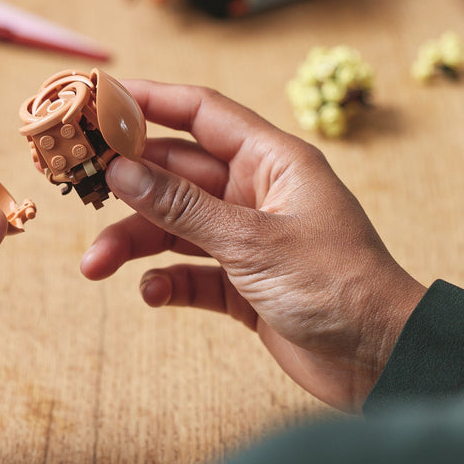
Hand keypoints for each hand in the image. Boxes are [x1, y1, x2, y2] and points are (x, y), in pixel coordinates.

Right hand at [82, 82, 425, 411]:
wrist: (386, 364)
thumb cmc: (338, 287)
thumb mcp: (252, 242)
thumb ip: (182, 207)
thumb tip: (121, 169)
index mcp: (274, 162)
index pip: (201, 113)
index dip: (148, 100)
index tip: (95, 98)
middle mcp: (260, 194)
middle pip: (176, 172)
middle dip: (127, 184)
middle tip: (77, 187)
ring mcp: (251, 241)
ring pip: (175, 228)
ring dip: (134, 243)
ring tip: (94, 265)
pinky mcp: (246, 288)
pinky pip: (190, 274)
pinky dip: (167, 282)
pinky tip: (152, 294)